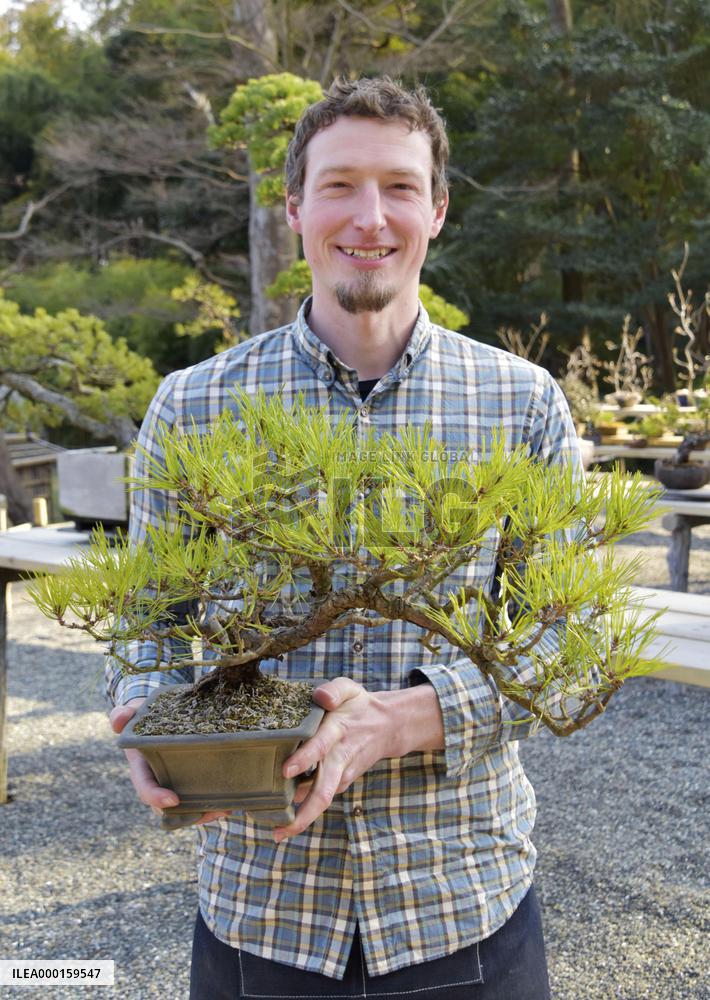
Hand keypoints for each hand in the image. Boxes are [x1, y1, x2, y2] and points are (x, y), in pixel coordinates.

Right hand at [109, 698, 229, 825]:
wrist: (155, 717)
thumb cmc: (143, 715)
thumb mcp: (133, 712)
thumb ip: (123, 714)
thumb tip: (119, 719)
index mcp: (142, 769)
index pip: (145, 789)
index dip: (156, 798)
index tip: (173, 800)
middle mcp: (157, 781)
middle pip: (167, 808)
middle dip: (185, 814)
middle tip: (207, 812)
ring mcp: (173, 783)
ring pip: (185, 808)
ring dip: (203, 812)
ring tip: (223, 808)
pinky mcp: (188, 780)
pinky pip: (197, 798)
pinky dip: (212, 803)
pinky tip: (230, 802)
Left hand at [273, 677, 443, 842]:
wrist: (388, 726)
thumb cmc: (358, 705)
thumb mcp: (348, 689)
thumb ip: (333, 690)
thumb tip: (321, 697)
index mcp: (338, 730)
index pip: (320, 745)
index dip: (305, 758)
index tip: (286, 770)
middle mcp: (340, 757)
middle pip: (323, 791)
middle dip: (303, 814)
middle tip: (279, 830)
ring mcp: (342, 773)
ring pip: (322, 799)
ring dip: (301, 818)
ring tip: (277, 832)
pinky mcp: (341, 782)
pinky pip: (321, 796)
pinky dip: (304, 808)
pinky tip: (286, 818)